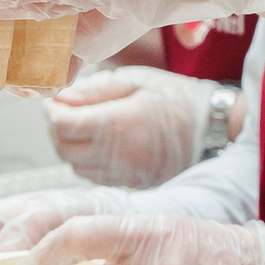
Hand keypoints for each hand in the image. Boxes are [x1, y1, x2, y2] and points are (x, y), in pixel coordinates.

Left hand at [47, 68, 217, 189]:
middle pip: (63, 148)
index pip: (63, 124)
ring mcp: (123, 173)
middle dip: (56, 128)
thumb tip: (62, 96)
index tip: (53, 99)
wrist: (213, 130)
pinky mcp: (131, 183)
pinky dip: (86, 161)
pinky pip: (93, 177)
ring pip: (75, 166)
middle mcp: (115, 154)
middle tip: (63, 111)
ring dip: (69, 146)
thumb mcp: (138, 81)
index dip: (51, 110)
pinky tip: (97, 144)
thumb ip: (96, 89)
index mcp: (115, 124)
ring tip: (80, 126)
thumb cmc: (178, 99)